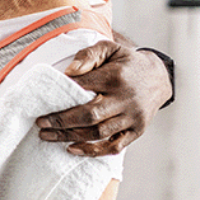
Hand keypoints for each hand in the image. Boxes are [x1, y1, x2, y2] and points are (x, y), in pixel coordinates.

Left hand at [36, 43, 171, 155]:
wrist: (159, 77)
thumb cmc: (126, 63)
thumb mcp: (109, 49)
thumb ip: (88, 56)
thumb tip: (68, 71)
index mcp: (115, 77)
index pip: (83, 87)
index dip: (61, 93)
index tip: (42, 98)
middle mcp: (125, 99)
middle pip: (89, 115)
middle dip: (61, 121)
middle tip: (40, 123)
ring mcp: (133, 117)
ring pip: (98, 132)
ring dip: (70, 136)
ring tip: (47, 135)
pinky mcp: (137, 131)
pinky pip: (114, 146)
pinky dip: (93, 151)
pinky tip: (72, 149)